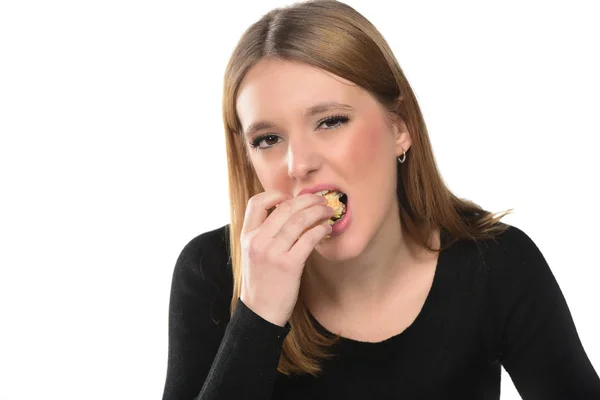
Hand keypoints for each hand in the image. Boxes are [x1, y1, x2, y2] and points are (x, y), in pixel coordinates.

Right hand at [239, 190, 333, 326]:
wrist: (260, 311)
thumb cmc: (262, 281)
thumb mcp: (253, 253)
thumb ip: (264, 233)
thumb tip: (290, 213)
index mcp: (247, 236)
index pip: (256, 202)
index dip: (275, 195)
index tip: (291, 198)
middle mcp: (257, 241)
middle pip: (285, 208)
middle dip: (307, 200)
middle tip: (320, 200)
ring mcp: (272, 252)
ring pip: (299, 220)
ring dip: (318, 211)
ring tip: (328, 211)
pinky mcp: (288, 265)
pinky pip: (308, 239)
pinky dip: (321, 230)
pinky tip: (327, 228)